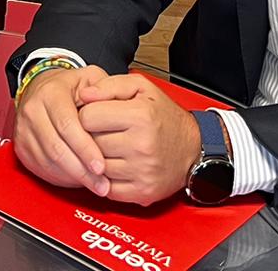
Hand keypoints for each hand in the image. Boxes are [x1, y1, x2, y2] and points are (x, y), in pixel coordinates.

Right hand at [11, 64, 111, 194]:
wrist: (42, 88)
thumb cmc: (71, 87)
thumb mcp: (91, 78)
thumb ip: (106, 90)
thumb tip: (113, 109)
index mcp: (50, 93)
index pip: (66, 125)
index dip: (84, 148)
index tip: (101, 166)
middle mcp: (32, 111)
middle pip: (56, 148)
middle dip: (82, 170)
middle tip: (103, 184)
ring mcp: (24, 131)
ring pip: (48, 162)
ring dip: (73, 178)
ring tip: (96, 186)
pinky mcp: (21, 148)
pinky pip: (41, 169)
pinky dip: (62, 179)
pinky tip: (79, 181)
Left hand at [75, 74, 200, 204]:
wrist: (193, 148)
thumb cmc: (165, 116)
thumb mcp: (141, 88)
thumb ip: (110, 85)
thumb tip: (84, 94)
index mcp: (140, 116)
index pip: (88, 117)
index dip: (87, 113)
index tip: (95, 114)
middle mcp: (141, 145)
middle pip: (90, 143)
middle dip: (91, 136)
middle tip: (103, 131)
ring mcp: (142, 171)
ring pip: (95, 167)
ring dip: (97, 158)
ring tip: (110, 147)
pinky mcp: (142, 192)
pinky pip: (105, 188)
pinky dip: (104, 178)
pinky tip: (114, 165)